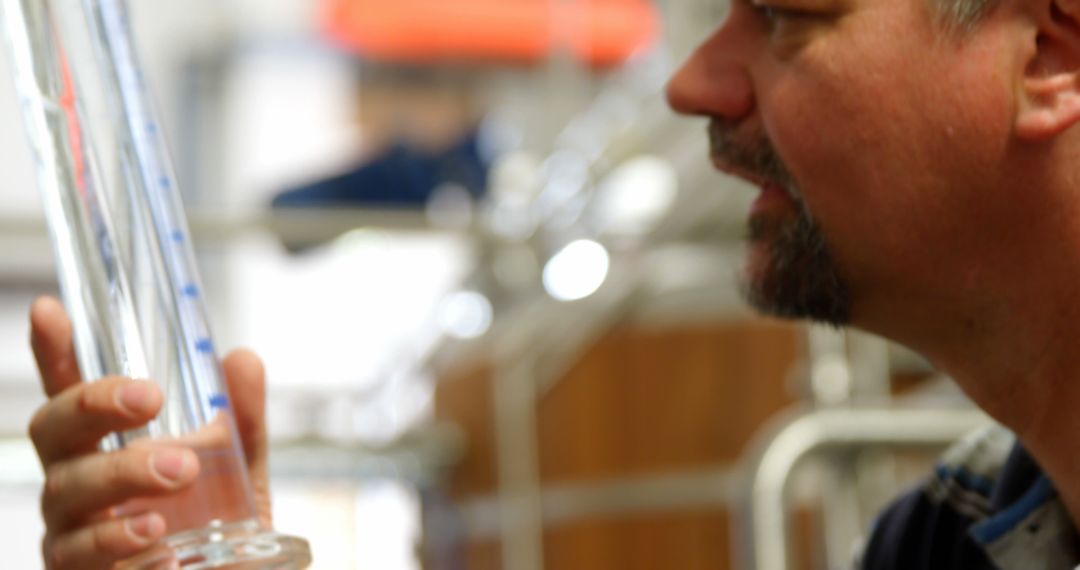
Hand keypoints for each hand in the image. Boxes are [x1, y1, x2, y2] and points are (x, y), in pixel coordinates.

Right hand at [28, 296, 271, 568]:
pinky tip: (160, 540)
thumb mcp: (239, 469)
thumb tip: (242, 359)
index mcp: (106, 445)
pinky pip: (81, 556)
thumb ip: (240, 420)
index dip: (53, 352)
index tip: (51, 310)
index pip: (69, 390)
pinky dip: (120, 541)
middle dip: (95, 404)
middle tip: (152, 398)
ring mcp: (69, 530)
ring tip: (179, 470)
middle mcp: (76, 481)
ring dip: (122, 473)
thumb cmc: (214, 526)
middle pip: (52, 430)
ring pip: (66, 491)